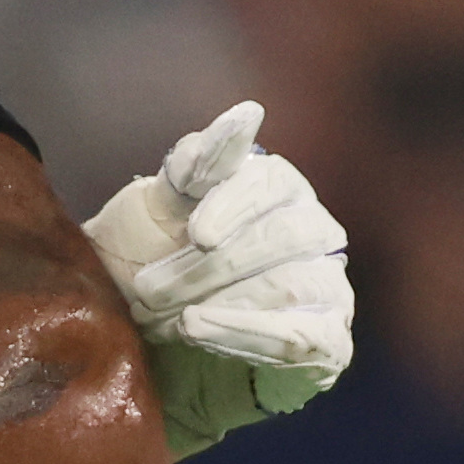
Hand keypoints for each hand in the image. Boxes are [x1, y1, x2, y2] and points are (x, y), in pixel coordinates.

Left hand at [82, 103, 352, 458]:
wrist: (138, 351)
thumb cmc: (146, 267)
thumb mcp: (152, 214)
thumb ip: (192, 168)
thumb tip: (248, 112)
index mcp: (272, 190)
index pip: (270, 182)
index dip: (233, 202)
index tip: (194, 230)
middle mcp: (311, 232)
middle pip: (283, 236)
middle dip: (208, 266)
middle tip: (146, 292)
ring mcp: (325, 288)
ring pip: (291, 286)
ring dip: (221, 304)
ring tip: (169, 321)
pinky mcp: (326, 344)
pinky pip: (304, 338)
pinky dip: (249, 336)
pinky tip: (202, 335)